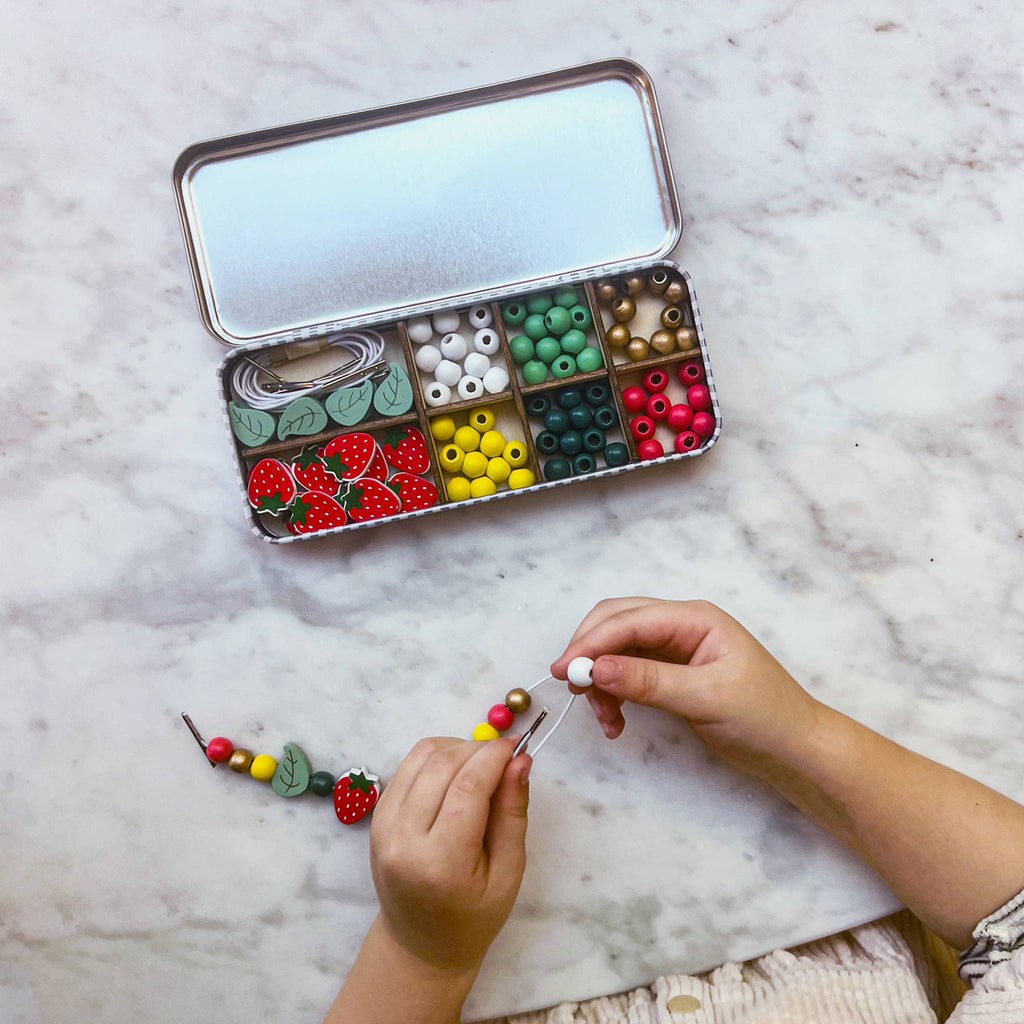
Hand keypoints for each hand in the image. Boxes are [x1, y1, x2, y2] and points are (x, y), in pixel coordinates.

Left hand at [369, 736, 530, 973]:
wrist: (420, 944)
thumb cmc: (474, 916)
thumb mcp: (509, 873)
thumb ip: (513, 813)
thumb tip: (519, 760)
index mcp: (441, 862)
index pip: (468, 787)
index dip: (495, 756)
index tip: (518, 745)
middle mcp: (404, 839)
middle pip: (443, 765)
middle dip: (478, 749)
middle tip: (504, 756)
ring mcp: (383, 825)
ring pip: (421, 757)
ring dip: (456, 748)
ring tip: (481, 765)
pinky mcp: (377, 816)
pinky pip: (407, 767)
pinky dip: (435, 759)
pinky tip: (455, 774)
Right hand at [551, 598, 817, 779]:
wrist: (795, 750)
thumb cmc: (764, 717)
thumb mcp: (706, 698)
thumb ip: (649, 681)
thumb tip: (596, 669)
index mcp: (694, 618)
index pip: (629, 619)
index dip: (592, 642)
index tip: (565, 671)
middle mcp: (681, 626)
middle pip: (617, 625)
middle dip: (591, 654)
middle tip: (573, 690)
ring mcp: (674, 650)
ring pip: (617, 651)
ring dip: (601, 680)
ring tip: (604, 720)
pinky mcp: (670, 674)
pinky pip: (627, 674)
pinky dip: (614, 694)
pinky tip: (615, 722)